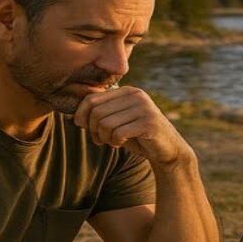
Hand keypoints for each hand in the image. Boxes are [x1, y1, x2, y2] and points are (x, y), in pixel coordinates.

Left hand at [73, 86, 192, 164]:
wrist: (167, 150)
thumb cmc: (137, 136)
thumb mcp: (117, 122)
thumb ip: (100, 115)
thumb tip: (75, 117)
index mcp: (126, 91)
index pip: (91, 99)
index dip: (82, 116)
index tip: (85, 128)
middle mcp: (135, 94)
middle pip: (96, 112)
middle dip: (93, 130)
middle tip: (100, 140)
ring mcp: (144, 107)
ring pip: (105, 123)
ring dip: (104, 138)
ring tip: (112, 142)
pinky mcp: (149, 122)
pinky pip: (118, 133)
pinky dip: (115, 142)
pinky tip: (121, 144)